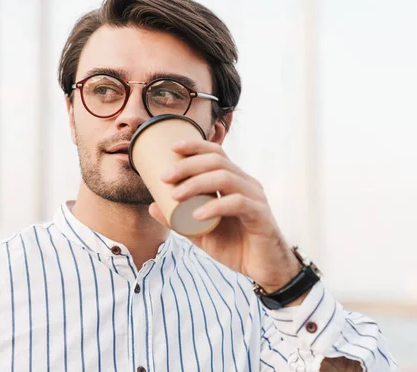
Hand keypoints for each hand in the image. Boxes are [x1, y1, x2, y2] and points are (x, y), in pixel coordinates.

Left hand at [148, 139, 301, 295]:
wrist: (264, 270)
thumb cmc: (235, 247)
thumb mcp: (200, 233)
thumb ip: (178, 221)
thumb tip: (152, 206)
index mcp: (234, 182)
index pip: (216, 154)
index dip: (195, 146)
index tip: (172, 148)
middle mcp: (247, 184)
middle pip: (217, 162)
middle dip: (188, 166)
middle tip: (165, 177)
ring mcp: (256, 198)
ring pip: (226, 178)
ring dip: (197, 183)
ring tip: (175, 195)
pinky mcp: (261, 216)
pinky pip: (238, 203)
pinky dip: (215, 206)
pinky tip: (197, 214)